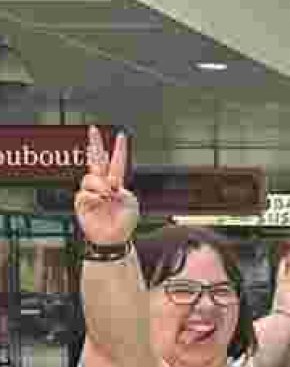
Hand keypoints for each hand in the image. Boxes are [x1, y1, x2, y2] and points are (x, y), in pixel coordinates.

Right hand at [74, 126, 137, 249]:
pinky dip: (94, 197)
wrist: (113, 237)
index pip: (117, 162)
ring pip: (91, 177)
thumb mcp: (130, 203)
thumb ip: (121, 190)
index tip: (121, 135)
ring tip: (107, 196)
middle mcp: (103, 184)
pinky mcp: (82, 200)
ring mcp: (91, 191)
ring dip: (100, 186)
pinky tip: (99, 203)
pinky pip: (85, 193)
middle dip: (95, 143)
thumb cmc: (124, 221)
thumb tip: (107, 185)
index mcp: (117, 182)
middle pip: (97, 159)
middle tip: (93, 130)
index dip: (119, 149)